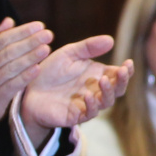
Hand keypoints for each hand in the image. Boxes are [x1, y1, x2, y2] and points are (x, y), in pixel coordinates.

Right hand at [0, 18, 51, 126]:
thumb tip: (9, 20)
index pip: (1, 39)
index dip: (21, 32)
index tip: (39, 25)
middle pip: (8, 51)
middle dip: (30, 41)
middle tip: (48, 34)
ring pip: (11, 67)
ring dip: (30, 57)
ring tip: (46, 49)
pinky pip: (12, 85)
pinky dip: (25, 77)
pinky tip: (37, 69)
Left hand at [19, 35, 134, 145]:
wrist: (28, 90)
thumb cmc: (50, 72)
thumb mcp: (69, 54)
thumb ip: (88, 47)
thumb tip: (111, 40)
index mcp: (97, 75)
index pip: (118, 75)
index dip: (126, 71)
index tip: (128, 62)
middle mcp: (96, 90)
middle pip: (117, 89)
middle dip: (122, 81)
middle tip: (122, 71)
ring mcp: (87, 104)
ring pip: (106, 102)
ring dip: (108, 92)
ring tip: (103, 80)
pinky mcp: (75, 116)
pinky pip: (89, 113)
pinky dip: (91, 105)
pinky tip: (88, 95)